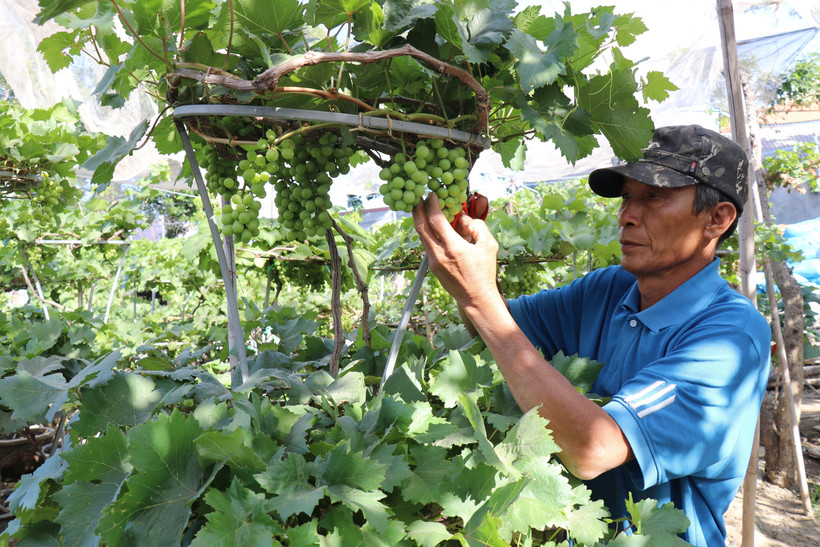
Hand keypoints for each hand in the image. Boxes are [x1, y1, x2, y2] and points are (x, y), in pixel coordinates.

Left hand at [412, 193, 499, 309]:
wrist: (476, 298)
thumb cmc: (485, 272)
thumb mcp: (489, 246)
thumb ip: (477, 227)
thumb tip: (463, 217)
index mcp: (454, 247)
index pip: (436, 220)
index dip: (432, 205)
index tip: (432, 194)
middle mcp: (440, 254)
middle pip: (421, 227)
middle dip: (417, 210)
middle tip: (417, 197)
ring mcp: (434, 261)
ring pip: (422, 237)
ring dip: (420, 221)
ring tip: (421, 209)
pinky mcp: (433, 267)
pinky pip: (427, 246)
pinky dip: (427, 233)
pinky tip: (431, 227)